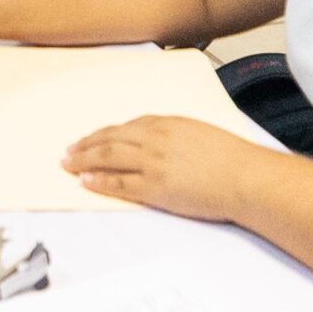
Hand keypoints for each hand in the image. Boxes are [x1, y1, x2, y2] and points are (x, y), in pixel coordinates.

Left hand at [62, 115, 269, 220]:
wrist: (244, 177)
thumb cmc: (231, 158)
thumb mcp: (198, 133)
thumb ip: (174, 135)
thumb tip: (160, 142)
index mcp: (166, 124)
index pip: (126, 126)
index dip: (104, 133)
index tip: (91, 138)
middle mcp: (154, 139)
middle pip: (109, 139)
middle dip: (85, 145)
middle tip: (68, 151)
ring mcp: (152, 163)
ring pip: (108, 158)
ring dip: (84, 161)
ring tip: (68, 164)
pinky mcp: (155, 187)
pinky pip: (119, 183)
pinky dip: (99, 182)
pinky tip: (85, 182)